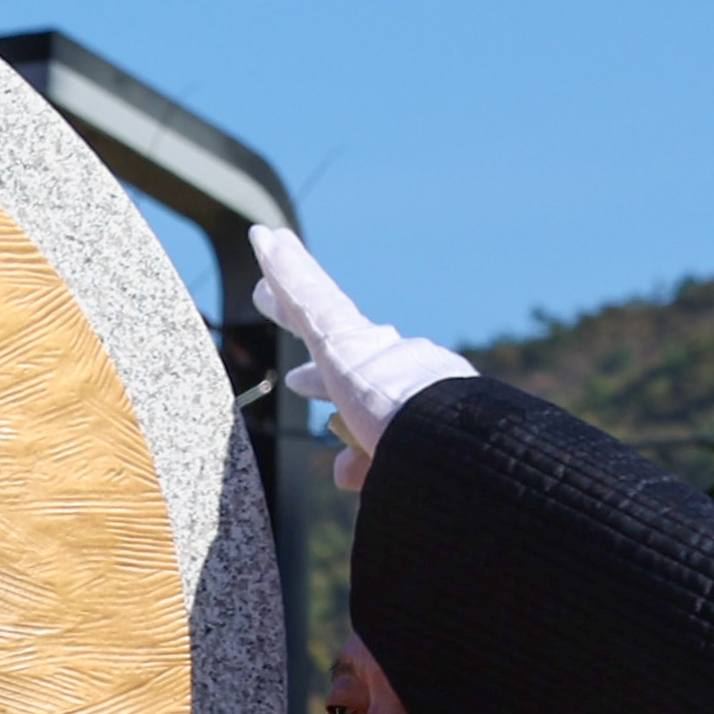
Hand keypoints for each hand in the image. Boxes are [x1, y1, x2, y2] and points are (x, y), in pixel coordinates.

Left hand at [247, 222, 473, 491]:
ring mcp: (360, 342)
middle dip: (300, 314)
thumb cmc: (433, 457)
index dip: (322, 381)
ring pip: (315, 299)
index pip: (353, 382)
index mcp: (394, 394)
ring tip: (267, 244)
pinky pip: (305, 292)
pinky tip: (264, 240)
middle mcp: (382, 358)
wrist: (449, 435)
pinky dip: (284, 267)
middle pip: (331, 328)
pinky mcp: (339, 334)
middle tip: (269, 299)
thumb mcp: (392, 465)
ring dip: (290, 273)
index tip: (303, 381)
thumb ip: (365, 463)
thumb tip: (341, 473)